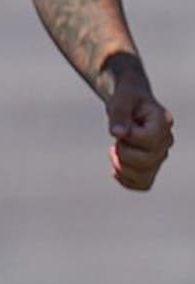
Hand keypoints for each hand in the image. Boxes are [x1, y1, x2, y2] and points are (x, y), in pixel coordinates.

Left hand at [106, 75, 173, 190]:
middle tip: (117, 141)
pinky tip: (118, 165)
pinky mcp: (150, 167)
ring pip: (145, 176)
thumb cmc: (126, 100)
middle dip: (123, 153)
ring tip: (117, 151)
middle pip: (147, 161)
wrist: (130, 104)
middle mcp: (166, 141)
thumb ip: (119, 113)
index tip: (122, 128)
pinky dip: (125, 179)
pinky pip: (142, 184)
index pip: (151, 139)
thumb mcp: (120, 100)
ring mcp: (160, 156)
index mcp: (163, 122)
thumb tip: (117, 133)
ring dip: (122, 167)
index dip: (130, 137)